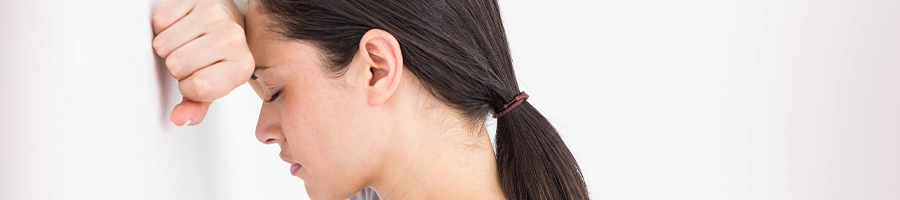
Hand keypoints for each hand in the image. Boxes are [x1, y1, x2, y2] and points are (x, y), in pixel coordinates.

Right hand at [152, 0, 252, 125]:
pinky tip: (180, 29)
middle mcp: (233, 39)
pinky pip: (161, 20)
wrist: (228, 23)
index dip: (187, 87)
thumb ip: (196, 107)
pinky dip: (163, 27)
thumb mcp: (212, 87)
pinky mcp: (197, 0)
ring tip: (185, 44)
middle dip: (177, 67)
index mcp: (241, 67)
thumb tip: (180, 118)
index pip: (198, 87)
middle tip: (190, 60)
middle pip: (177, 65)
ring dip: (168, 47)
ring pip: (165, 44)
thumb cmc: (219, 58)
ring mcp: (216, 16)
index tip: (195, 80)